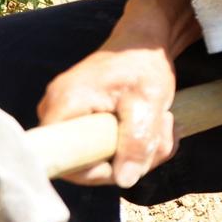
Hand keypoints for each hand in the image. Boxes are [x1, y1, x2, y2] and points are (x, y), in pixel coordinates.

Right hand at [38, 40, 176, 187]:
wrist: (145, 42)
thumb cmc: (142, 64)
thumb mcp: (148, 102)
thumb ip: (137, 140)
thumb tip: (125, 180)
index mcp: (64, 106)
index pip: (64, 161)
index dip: (98, 170)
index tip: (132, 157)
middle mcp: (57, 113)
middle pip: (86, 163)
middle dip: (131, 158)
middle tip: (163, 133)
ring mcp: (70, 117)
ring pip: (103, 157)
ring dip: (142, 149)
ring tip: (163, 121)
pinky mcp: (85, 120)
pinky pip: (108, 147)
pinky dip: (138, 143)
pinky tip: (157, 125)